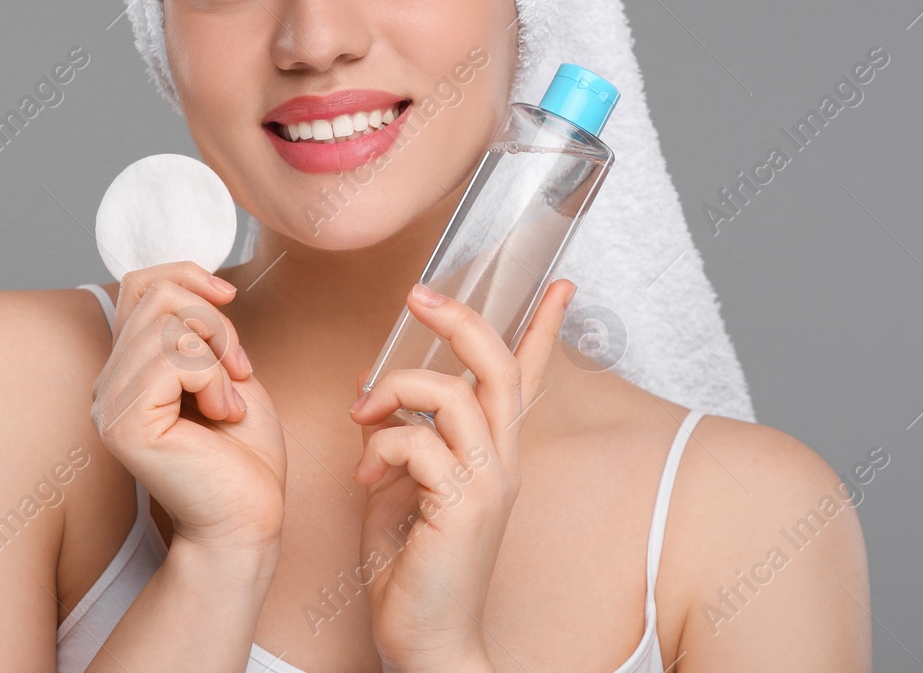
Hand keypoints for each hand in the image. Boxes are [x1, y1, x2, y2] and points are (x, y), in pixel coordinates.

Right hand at [90, 261, 285, 558]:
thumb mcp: (226, 368)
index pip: (138, 284)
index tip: (226, 299)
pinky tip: (221, 415)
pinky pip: (173, 360)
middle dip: (215, 324)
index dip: (185, 275)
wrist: (249, 515)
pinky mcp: (124, 423)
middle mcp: (108, 383)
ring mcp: (110, 404)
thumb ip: (198, 327)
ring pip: (168, 325)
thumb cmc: (244, 453)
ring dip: (218, 356)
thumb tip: (194, 281)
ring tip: (228, 401)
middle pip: (158, 296)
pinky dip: (213, 380)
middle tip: (238, 371)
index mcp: (129, 368)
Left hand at [347, 279, 575, 671]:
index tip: (559, 285)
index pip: (527, 378)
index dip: (542, 328)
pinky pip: (417, 441)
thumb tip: (375, 393)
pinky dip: (380, 447)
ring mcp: (487, 483)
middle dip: (460, 320)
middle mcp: (502, 462)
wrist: (426, 642)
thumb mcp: (399, 487)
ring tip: (363, 414)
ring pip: (451, 393)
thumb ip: (397, 438)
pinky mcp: (463, 506)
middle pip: (497, 367)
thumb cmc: (413, 570)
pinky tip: (366, 479)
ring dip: (394, 390)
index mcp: (493, 454)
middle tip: (419, 296)